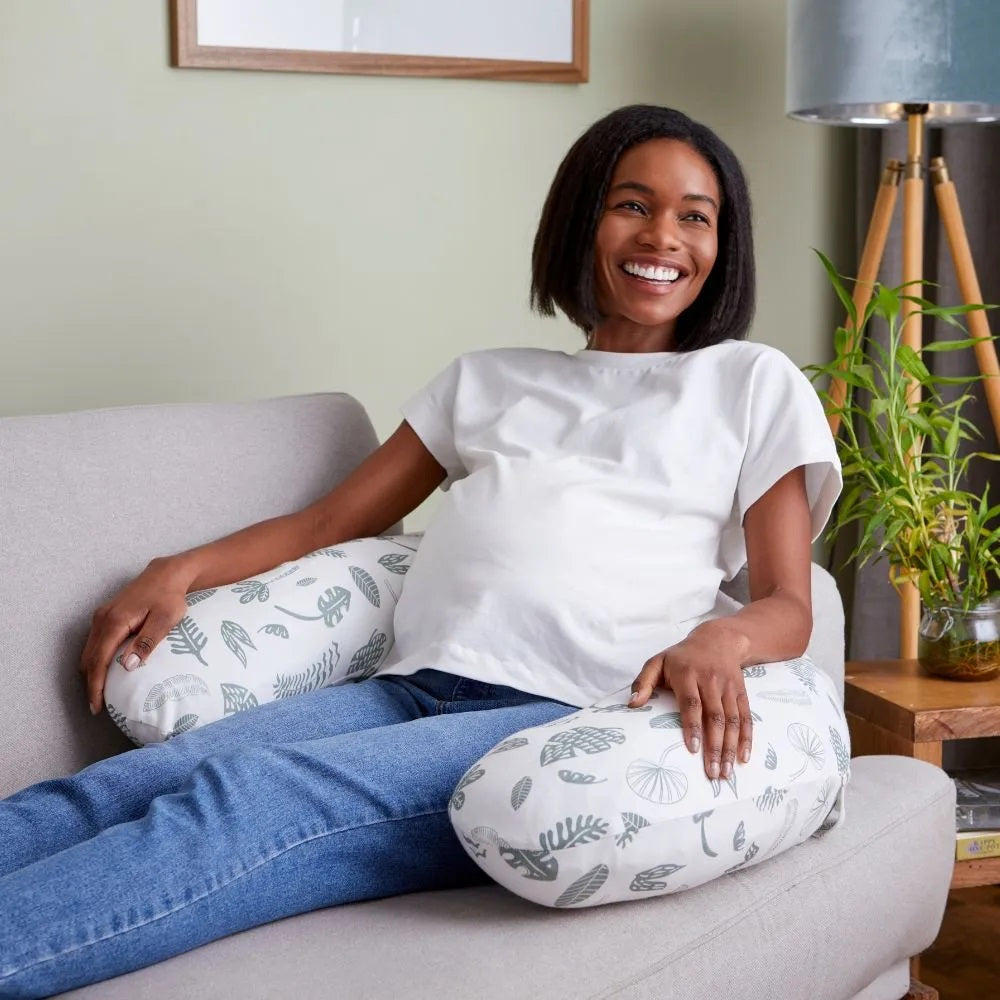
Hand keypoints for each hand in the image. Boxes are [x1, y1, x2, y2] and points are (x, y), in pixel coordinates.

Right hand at [78, 558, 192, 716]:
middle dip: (91, 683)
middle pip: (88, 659)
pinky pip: (95, 643)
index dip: (95, 685)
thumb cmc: (169, 598)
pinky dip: (96, 660)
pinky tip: (106, 671)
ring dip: (92, 672)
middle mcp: (102, 619)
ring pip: (89, 651)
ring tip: (102, 693)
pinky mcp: (106, 616)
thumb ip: (146, 642)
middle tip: (99, 706)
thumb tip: (127, 666)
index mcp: (114, 622)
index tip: (97, 705)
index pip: (98, 660)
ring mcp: (102, 616)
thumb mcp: (165, 620)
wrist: (166, 574)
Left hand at [628, 625, 752, 780]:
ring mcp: (728, 687)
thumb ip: (643, 682)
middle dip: (715, 746)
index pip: (691, 703)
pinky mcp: (741, 692)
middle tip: (713, 773)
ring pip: (731, 720)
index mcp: (687, 674)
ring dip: (730, 747)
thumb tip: (632, 704)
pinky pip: (745, 717)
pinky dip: (746, 738)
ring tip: (726, 772)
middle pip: (714, 716)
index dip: (693, 726)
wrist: (717, 640)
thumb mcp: (657, 662)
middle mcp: (710, 681)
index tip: (693, 749)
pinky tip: (744, 757)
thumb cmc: (681, 657)